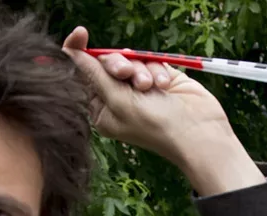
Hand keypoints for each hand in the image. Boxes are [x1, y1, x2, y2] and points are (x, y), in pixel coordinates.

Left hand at [63, 28, 263, 195]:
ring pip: (130, 59)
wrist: (197, 132)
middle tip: (126, 75)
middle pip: (106, 63)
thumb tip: (69, 53)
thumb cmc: (154, 125)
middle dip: (117, 64)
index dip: (79, 53)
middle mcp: (118, 98)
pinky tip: (165, 85)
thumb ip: (93, 74)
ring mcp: (139, 88)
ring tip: (151, 86)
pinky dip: (157, 70)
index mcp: (101, 109)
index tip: (80, 33)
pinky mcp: (159, 78)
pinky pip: (150, 61)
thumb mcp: (117, 100)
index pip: (83, 75)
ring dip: (141, 69)